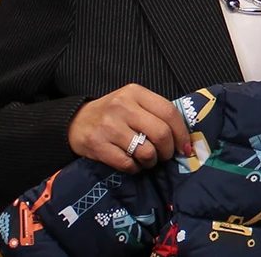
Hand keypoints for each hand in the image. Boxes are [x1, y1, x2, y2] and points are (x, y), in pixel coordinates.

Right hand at [68, 84, 191, 172]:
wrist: (75, 122)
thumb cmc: (112, 114)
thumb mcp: (133, 103)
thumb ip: (155, 114)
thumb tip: (184, 139)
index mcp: (135, 93)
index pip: (169, 112)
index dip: (182, 133)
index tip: (185, 147)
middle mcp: (122, 106)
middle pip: (161, 133)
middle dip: (168, 151)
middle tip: (165, 156)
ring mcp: (109, 126)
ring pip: (146, 152)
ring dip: (151, 161)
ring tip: (146, 159)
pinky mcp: (98, 145)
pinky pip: (128, 164)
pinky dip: (135, 168)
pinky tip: (132, 163)